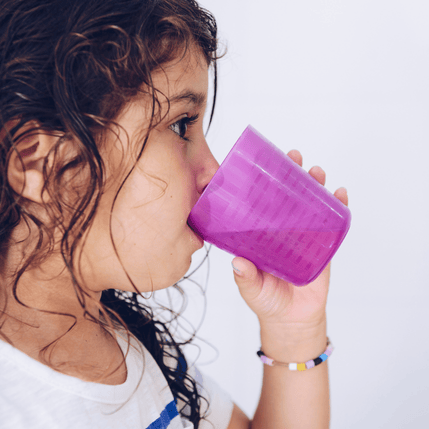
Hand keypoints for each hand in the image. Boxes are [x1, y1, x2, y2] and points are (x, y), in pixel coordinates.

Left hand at [232, 150, 348, 330]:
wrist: (292, 320)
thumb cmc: (267, 300)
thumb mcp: (251, 288)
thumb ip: (245, 277)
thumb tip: (237, 262)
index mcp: (263, 236)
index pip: (263, 204)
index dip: (264, 185)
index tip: (263, 165)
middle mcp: (284, 231)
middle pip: (289, 198)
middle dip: (293, 176)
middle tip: (293, 157)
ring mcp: (305, 237)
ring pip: (312, 206)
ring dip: (316, 186)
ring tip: (316, 172)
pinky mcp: (323, 247)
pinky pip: (333, 225)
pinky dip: (338, 208)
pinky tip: (340, 194)